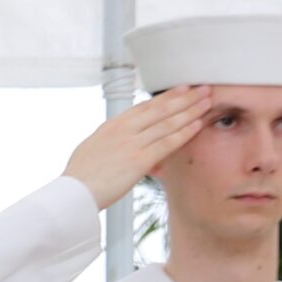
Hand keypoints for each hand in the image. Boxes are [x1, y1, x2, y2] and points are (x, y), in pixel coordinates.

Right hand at [62, 87, 213, 210]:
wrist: (73, 193)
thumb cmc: (80, 176)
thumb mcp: (93, 148)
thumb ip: (111, 140)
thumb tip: (121, 140)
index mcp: (112, 125)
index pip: (146, 105)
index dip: (167, 96)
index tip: (183, 89)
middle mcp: (124, 129)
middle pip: (161, 109)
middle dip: (185, 98)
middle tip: (204, 89)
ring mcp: (132, 143)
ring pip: (168, 122)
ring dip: (191, 111)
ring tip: (208, 102)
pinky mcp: (138, 160)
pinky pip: (167, 143)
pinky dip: (185, 133)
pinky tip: (198, 125)